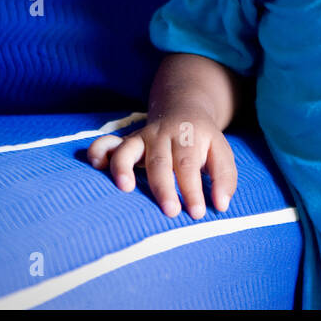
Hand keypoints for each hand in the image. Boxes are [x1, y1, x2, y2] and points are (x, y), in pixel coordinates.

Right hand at [86, 107, 236, 219]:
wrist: (184, 108)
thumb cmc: (203, 141)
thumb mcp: (221, 152)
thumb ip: (224, 177)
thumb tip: (222, 205)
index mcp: (190, 137)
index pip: (190, 165)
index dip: (192, 189)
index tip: (197, 213)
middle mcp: (163, 136)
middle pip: (161, 162)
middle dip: (164, 187)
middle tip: (171, 212)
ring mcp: (142, 137)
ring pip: (129, 150)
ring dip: (124, 167)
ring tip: (126, 188)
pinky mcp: (126, 141)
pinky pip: (106, 143)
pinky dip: (98, 152)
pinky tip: (95, 166)